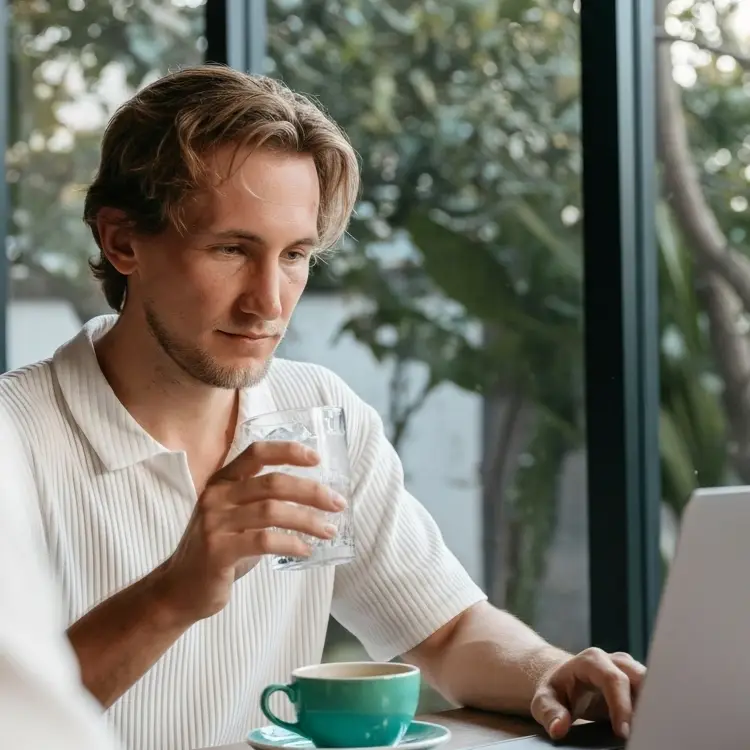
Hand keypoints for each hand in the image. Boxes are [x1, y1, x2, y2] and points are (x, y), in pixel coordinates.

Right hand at [158, 440, 345, 623]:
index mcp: (222, 482)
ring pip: (272, 511)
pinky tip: (306, 550)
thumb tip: (314, 499)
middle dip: (311, 491)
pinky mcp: (218, 551)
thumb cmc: (218, 550)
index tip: (316, 459)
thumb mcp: (235, 517)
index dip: (288, 451)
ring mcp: (215, 523)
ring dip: (307, 520)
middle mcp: (216, 497)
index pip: (257, 453)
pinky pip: (264, 541)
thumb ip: (262, 502)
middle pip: (273, 483)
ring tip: (329, 530)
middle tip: (337, 503)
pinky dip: (291, 543)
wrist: (179, 590)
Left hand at [530, 647, 645, 740]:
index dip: (621, 705)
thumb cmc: (556, 690)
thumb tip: (559, 727)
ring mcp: (630, 669)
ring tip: (653, 731)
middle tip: (647, 732)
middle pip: (640, 678)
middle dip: (647, 704)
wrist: (564, 680)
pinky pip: (654, 693)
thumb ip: (549, 712)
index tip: (624, 732)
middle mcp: (615, 661)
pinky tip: (653, 727)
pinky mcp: (639, 682)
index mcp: (591, 661)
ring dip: (654, 706)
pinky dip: (655, 709)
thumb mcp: (544, 700)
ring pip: (653, 684)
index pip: (613, 679)